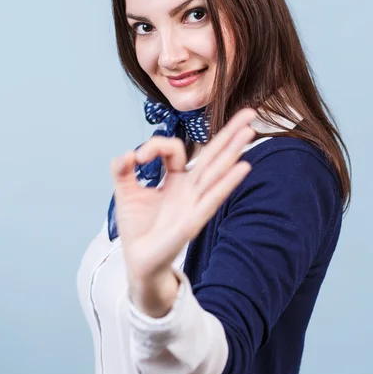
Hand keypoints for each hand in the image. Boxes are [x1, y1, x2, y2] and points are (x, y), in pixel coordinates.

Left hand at [110, 107, 256, 282]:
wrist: (138, 261)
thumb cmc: (137, 228)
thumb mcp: (124, 191)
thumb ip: (122, 168)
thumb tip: (128, 153)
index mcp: (176, 179)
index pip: (176, 150)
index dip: (157, 145)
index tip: (138, 158)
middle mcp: (190, 188)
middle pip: (214, 155)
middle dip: (231, 133)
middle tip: (250, 112)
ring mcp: (194, 203)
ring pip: (217, 171)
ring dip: (234, 151)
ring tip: (250, 131)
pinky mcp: (193, 221)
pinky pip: (212, 198)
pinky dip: (227, 182)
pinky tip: (243, 167)